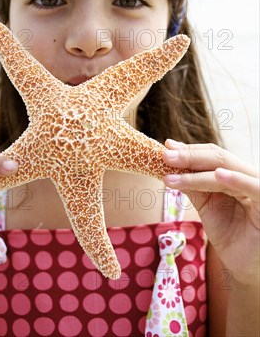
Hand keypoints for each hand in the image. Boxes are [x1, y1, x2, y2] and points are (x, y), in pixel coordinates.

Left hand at [162, 140, 259, 285]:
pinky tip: (218, 175)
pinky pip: (253, 188)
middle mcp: (250, 176)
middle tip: (165, 156)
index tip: (166, 148)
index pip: (213, 154)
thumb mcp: (206, 204)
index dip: (189, 150)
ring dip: (198, 171)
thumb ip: (192, 183)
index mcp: (237, 173)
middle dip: (189, 156)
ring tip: (174, 172)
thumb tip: (169, 160)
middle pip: (219, 157)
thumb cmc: (228, 234)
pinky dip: (236, 179)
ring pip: (227, 171)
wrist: (244, 266)